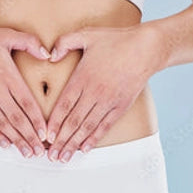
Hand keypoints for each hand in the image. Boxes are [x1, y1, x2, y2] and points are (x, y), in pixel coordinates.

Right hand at [0, 21, 50, 157]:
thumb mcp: (7, 34)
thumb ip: (30, 43)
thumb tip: (48, 55)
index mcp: (8, 75)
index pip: (27, 103)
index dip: (37, 121)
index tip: (46, 134)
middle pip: (17, 118)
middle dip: (30, 137)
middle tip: (40, 152)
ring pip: (2, 124)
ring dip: (15, 140)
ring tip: (26, 152)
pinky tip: (5, 144)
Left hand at [45, 24, 165, 161]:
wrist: (147, 48)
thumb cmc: (116, 40)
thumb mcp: (86, 35)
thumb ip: (64, 43)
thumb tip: (50, 56)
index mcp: (83, 77)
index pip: (64, 105)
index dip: (54, 123)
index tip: (46, 136)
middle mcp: (94, 92)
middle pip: (73, 121)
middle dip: (61, 140)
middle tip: (51, 155)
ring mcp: (108, 101)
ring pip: (88, 127)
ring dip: (74, 144)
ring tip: (64, 157)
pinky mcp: (121, 106)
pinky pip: (105, 126)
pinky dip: (94, 138)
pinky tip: (84, 148)